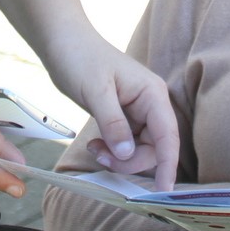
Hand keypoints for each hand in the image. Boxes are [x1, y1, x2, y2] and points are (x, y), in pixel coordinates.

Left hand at [41, 32, 179, 191]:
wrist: (61, 40)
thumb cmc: (79, 57)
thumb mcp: (95, 91)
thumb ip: (113, 124)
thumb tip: (128, 153)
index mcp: (152, 94)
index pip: (168, 135)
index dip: (168, 164)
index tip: (163, 189)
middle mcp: (150, 103)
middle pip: (154, 147)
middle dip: (130, 160)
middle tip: (100, 157)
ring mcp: (137, 110)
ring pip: (139, 148)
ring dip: (119, 157)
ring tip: (94, 149)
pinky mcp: (122, 115)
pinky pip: (125, 143)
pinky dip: (112, 150)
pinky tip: (95, 144)